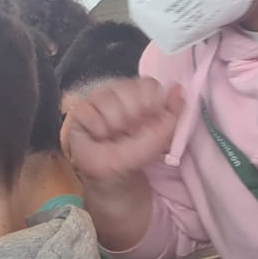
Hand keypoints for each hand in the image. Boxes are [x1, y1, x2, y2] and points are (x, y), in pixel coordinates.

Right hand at [63, 76, 184, 187]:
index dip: (150, 104)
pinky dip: (98, 129)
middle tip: (129, 132)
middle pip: (127, 88)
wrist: (114, 175)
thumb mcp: (163, 135)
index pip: (146, 83)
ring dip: (114, 125)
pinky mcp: (79, 111)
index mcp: (139, 94)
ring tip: (113, 136)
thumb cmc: (137, 153)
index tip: (148, 122)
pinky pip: (89, 112)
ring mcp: (96, 99)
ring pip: (107, 99)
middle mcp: (117, 92)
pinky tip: (99, 137)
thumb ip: (175, 112)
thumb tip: (178, 87)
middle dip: (132, 116)